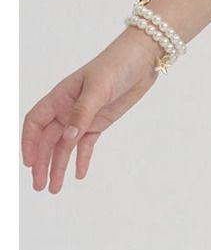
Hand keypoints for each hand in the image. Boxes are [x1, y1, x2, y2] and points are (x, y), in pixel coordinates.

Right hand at [22, 29, 163, 194]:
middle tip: (40, 186)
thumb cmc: (115, 65)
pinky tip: (79, 175)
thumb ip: (82, 113)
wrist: (141, 61)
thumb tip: (68, 138)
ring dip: (59, 166)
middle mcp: (67, 109)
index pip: (36, 123)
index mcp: (59, 97)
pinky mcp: (99, 123)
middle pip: (49, 140)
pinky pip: (86, 145)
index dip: (30, 143)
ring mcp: (83, 117)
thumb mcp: (98, 88)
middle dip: (43, 163)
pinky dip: (82, 159)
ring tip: (54, 188)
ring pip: (66, 146)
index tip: (30, 163)